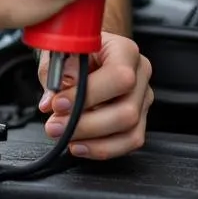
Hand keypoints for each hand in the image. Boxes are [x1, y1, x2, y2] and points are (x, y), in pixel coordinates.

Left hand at [37, 32, 152, 159]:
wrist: (87, 52)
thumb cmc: (75, 50)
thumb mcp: (60, 50)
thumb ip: (57, 71)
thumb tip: (55, 97)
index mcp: (125, 51)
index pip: (119, 76)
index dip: (89, 94)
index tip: (58, 104)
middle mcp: (140, 75)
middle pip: (127, 111)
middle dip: (86, 124)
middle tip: (55, 126)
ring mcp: (142, 99)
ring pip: (130, 131)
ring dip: (93, 140)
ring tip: (64, 136)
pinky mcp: (139, 119)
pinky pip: (127, 142)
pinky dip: (102, 148)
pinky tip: (79, 145)